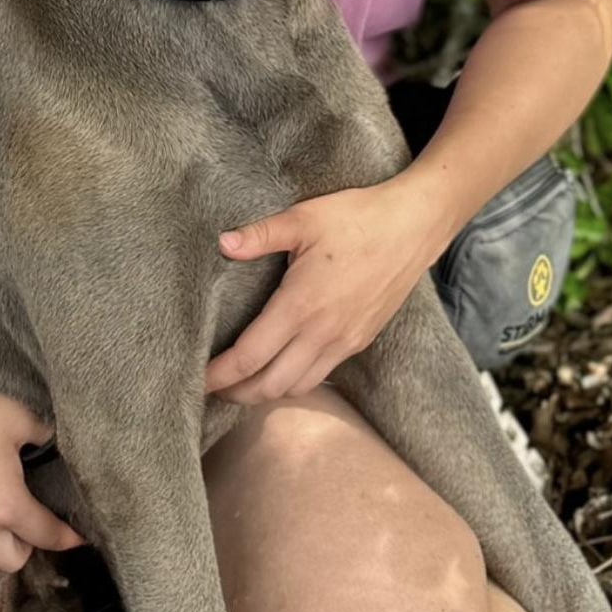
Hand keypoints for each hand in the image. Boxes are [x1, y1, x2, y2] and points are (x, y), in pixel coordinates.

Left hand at [204, 177, 451, 404]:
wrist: (414, 227)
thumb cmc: (357, 218)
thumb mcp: (302, 218)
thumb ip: (259, 235)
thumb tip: (223, 244)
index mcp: (300, 305)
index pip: (250, 356)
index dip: (220, 375)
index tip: (197, 380)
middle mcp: (322, 333)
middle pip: (270, 385)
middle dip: (236, 392)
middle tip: (211, 386)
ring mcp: (344, 341)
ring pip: (297, 387)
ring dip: (265, 393)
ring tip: (241, 382)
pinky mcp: (360, 340)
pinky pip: (321, 375)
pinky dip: (294, 382)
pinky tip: (280, 368)